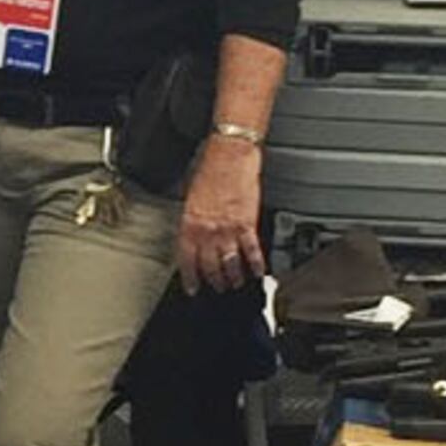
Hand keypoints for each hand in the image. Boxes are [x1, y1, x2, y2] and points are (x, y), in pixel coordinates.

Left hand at [176, 137, 265, 294]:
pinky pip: (252, 251)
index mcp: (189, 224)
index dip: (190, 278)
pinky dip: (256, 264)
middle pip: (209, 266)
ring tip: (236, 283)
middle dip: (214, 281)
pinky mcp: (247, 223)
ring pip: (230, 263)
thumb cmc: (210, 171)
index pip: (187, 260)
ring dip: (233, 277)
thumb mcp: (191, 199)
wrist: (229, 156)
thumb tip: (194, 240)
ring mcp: (227, 229)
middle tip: (218, 288)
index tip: (193, 289)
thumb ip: (193, 222)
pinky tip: (258, 272)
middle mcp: (207, 230)